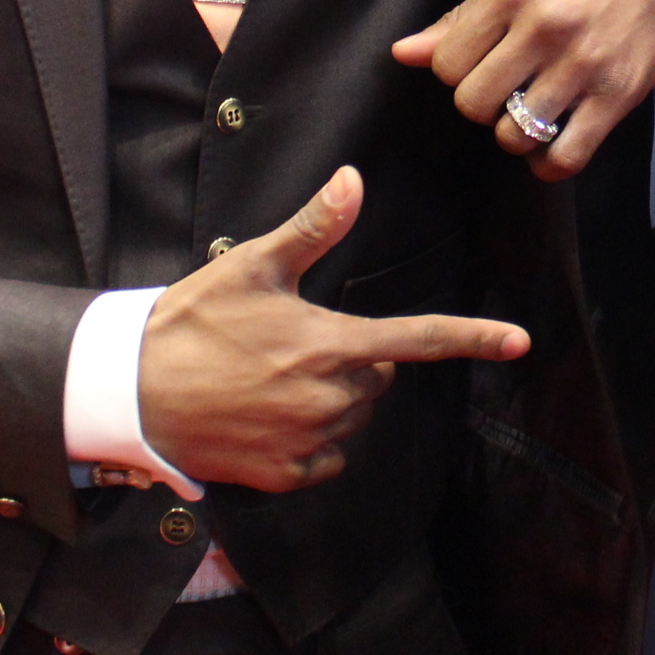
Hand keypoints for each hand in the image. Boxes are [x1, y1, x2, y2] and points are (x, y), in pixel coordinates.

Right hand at [138, 166, 528, 491]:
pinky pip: (328, 455)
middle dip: (354, 358)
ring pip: (354, 414)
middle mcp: (330, 398)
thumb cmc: (192, 322)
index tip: (521, 341)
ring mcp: (310, 441)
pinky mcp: (287, 475)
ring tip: (270, 377)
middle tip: (294, 341)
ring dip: (332, 397)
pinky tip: (267, 415)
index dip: (473, 337)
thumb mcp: (252, 265)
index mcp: (330, 343)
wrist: (132, 392)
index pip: (417, 338)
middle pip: (377, 375)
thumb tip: (354, 179)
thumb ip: (313, 228)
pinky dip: (311, 438)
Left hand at [392, 0, 654, 180]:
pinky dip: (550, 164)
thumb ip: (463, 17)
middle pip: (473, 104)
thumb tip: (403, 54)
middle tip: (506, 90)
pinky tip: (553, 146)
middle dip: (482, 106)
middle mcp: (543, 27)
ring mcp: (582, 64)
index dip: (457, 72)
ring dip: (517, 133)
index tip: (482, 64)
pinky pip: (565, 156)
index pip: (446, 64)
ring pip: (513, 135)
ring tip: (533, 112)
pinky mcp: (618, 94)